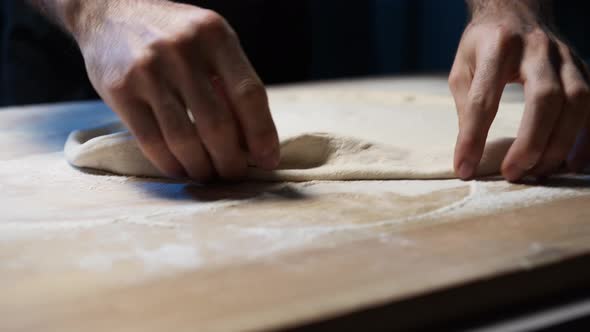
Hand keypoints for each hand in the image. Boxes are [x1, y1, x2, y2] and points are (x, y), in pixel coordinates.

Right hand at [71, 0, 278, 179]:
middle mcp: (183, 50)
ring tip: (208, 175)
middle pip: (217, 124)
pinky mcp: (121, 90)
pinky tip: (180, 169)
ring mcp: (149, 70)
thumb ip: (230, 81)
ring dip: (201, 168)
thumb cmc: (173, 34)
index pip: (249, 94)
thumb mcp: (209, 41)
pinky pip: (151, 141)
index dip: (262, 134)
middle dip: (230, 161)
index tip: (268, 160)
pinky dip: (170, 164)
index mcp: (215, 35)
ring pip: (184, 139)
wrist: (110, 10)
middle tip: (234, 175)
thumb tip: (253, 141)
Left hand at [450, 0, 589, 180]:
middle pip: (544, 98)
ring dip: (560, 143)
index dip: (473, 137)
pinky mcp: (582, 68)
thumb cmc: (483, 46)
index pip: (483, 99)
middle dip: (529, 142)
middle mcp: (536, 49)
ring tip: (539, 172)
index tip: (465, 168)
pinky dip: (587, 138)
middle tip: (511, 173)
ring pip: (576, 101)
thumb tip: (470, 154)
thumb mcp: (462, 69)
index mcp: (497, 47)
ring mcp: (565, 58)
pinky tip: (573, 163)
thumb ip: (466, 106)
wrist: (515, 10)